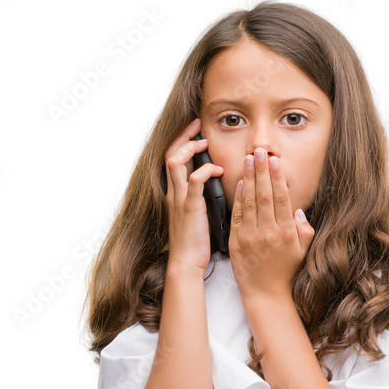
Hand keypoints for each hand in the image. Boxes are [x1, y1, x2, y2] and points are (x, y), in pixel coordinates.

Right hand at [164, 117, 224, 275]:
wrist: (186, 263)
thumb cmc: (196, 243)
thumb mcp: (197, 214)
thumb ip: (202, 198)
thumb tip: (217, 184)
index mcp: (175, 194)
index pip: (172, 159)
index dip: (182, 141)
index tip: (196, 131)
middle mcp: (173, 193)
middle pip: (169, 154)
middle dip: (183, 136)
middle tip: (198, 125)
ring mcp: (179, 199)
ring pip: (175, 162)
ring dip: (191, 148)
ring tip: (205, 143)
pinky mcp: (189, 208)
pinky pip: (194, 181)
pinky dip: (205, 170)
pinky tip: (218, 170)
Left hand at [228, 148, 314, 299]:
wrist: (265, 295)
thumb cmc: (285, 272)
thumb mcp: (302, 251)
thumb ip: (304, 229)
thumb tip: (298, 210)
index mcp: (286, 233)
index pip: (280, 198)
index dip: (277, 177)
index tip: (274, 160)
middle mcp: (268, 233)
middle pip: (264, 195)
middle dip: (261, 170)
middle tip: (259, 150)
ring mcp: (250, 237)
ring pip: (249, 201)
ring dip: (248, 178)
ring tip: (248, 159)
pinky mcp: (237, 242)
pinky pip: (237, 215)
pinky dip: (238, 197)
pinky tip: (239, 182)